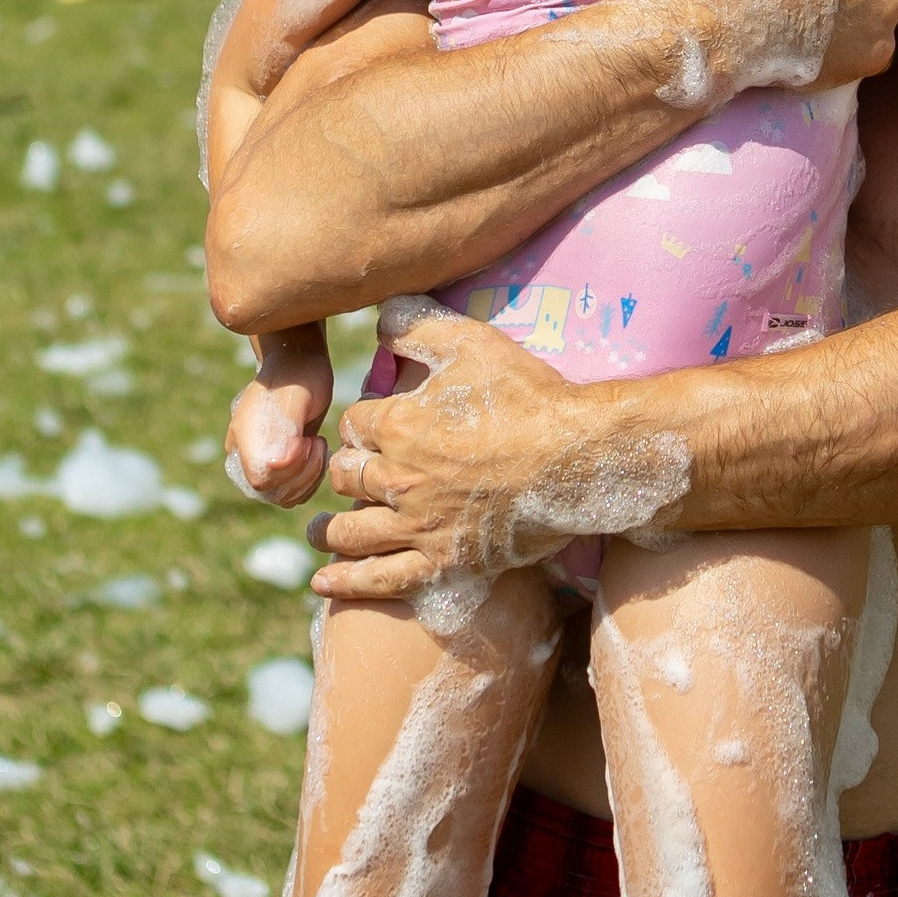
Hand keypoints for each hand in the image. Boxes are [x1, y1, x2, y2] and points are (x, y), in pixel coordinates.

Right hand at [226, 362, 332, 508]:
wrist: (299, 367)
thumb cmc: (300, 376)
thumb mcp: (297, 395)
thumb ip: (285, 428)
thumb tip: (276, 465)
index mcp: (242, 435)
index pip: (260, 479)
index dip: (290, 470)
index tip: (307, 441)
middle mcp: (244, 453)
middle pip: (269, 492)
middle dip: (302, 474)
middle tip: (315, 442)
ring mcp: (257, 462)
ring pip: (280, 496)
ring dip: (308, 478)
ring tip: (316, 445)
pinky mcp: (274, 469)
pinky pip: (289, 494)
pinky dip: (309, 481)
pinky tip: (316, 455)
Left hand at [310, 308, 681, 600]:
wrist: (579, 457)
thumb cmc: (530, 397)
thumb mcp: (473, 342)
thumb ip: (418, 324)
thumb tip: (380, 313)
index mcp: (397, 425)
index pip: (352, 425)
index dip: (361, 424)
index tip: (373, 427)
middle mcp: (398, 479)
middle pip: (346, 478)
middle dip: (346, 472)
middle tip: (353, 475)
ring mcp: (419, 525)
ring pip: (351, 531)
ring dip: (329, 530)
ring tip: (318, 532)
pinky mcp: (444, 561)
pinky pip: (382, 579)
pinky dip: (347, 583)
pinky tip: (324, 583)